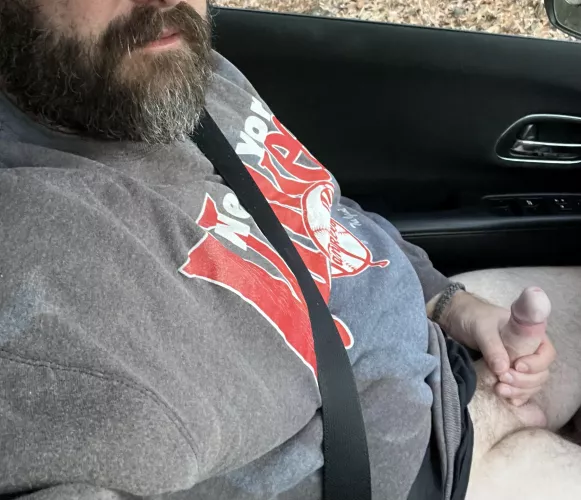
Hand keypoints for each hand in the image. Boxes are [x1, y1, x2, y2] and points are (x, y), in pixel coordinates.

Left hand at [438, 291, 555, 404]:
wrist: (456, 320)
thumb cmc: (473, 318)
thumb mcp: (482, 328)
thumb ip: (492, 346)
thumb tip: (503, 369)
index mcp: (530, 335)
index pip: (546, 354)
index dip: (536, 364)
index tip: (517, 366)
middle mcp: (529, 351)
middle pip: (540, 373)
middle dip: (524, 380)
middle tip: (502, 378)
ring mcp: (518, 364)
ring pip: (531, 384)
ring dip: (519, 391)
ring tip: (499, 390)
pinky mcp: (507, 374)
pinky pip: (520, 390)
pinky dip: (516, 396)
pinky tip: (508, 400)